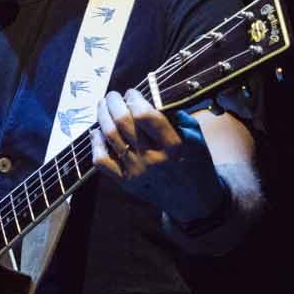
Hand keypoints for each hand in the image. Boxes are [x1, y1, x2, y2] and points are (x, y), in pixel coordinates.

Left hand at [92, 87, 225, 220]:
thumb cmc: (196, 164)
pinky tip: (98, 132)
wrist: (193, 201)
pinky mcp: (125, 182)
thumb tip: (154, 97)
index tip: (132, 92)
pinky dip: (96, 143)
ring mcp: (136, 172)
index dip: (134, 99)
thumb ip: (178, 116)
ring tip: (103, 106)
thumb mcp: (197, 138)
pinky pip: (101, 160)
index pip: (145, 115)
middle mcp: (152, 159)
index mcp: (173, 146)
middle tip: (113, 95)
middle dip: (114, 102)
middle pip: (123, 122)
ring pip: (109, 137)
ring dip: (102, 116)